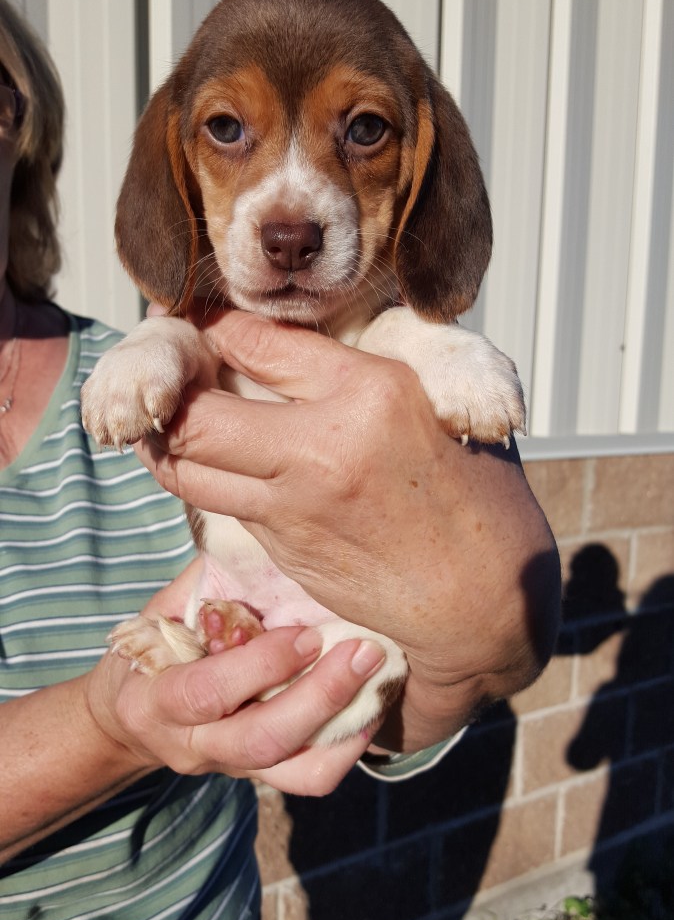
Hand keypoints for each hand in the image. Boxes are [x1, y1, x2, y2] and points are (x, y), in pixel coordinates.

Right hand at [87, 564, 386, 793]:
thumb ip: (209, 585)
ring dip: (344, 727)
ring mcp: (230, 767)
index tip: (307, 632)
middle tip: (364, 652)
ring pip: (294, 772)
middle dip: (320, 696)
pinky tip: (371, 707)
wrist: (132, 720)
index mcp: (155, 700)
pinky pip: (311, 778)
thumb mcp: (165, 612)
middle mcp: (192, 744)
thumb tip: (263, 533)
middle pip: (262, 739)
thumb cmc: (156, 647)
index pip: (208, 692)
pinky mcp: (261, 777)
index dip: (261, 665)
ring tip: (378, 681)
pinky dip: (348, 748)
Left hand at [135, 310, 559, 749]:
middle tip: (172, 374)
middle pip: (196, 414)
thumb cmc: (478, 496)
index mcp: (371, 392)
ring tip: (173, 419)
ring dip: (168, 441)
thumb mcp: (441, 405)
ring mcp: (293, 507)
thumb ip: (372, 370)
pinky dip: (204, 477)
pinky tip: (212, 461)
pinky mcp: (282, 549)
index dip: (215, 326)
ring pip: (187, 467)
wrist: (484, 598)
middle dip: (172, 389)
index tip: (204, 321)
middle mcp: (320, 447)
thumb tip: (308, 337)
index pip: (257, 341)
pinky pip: (220, 501)